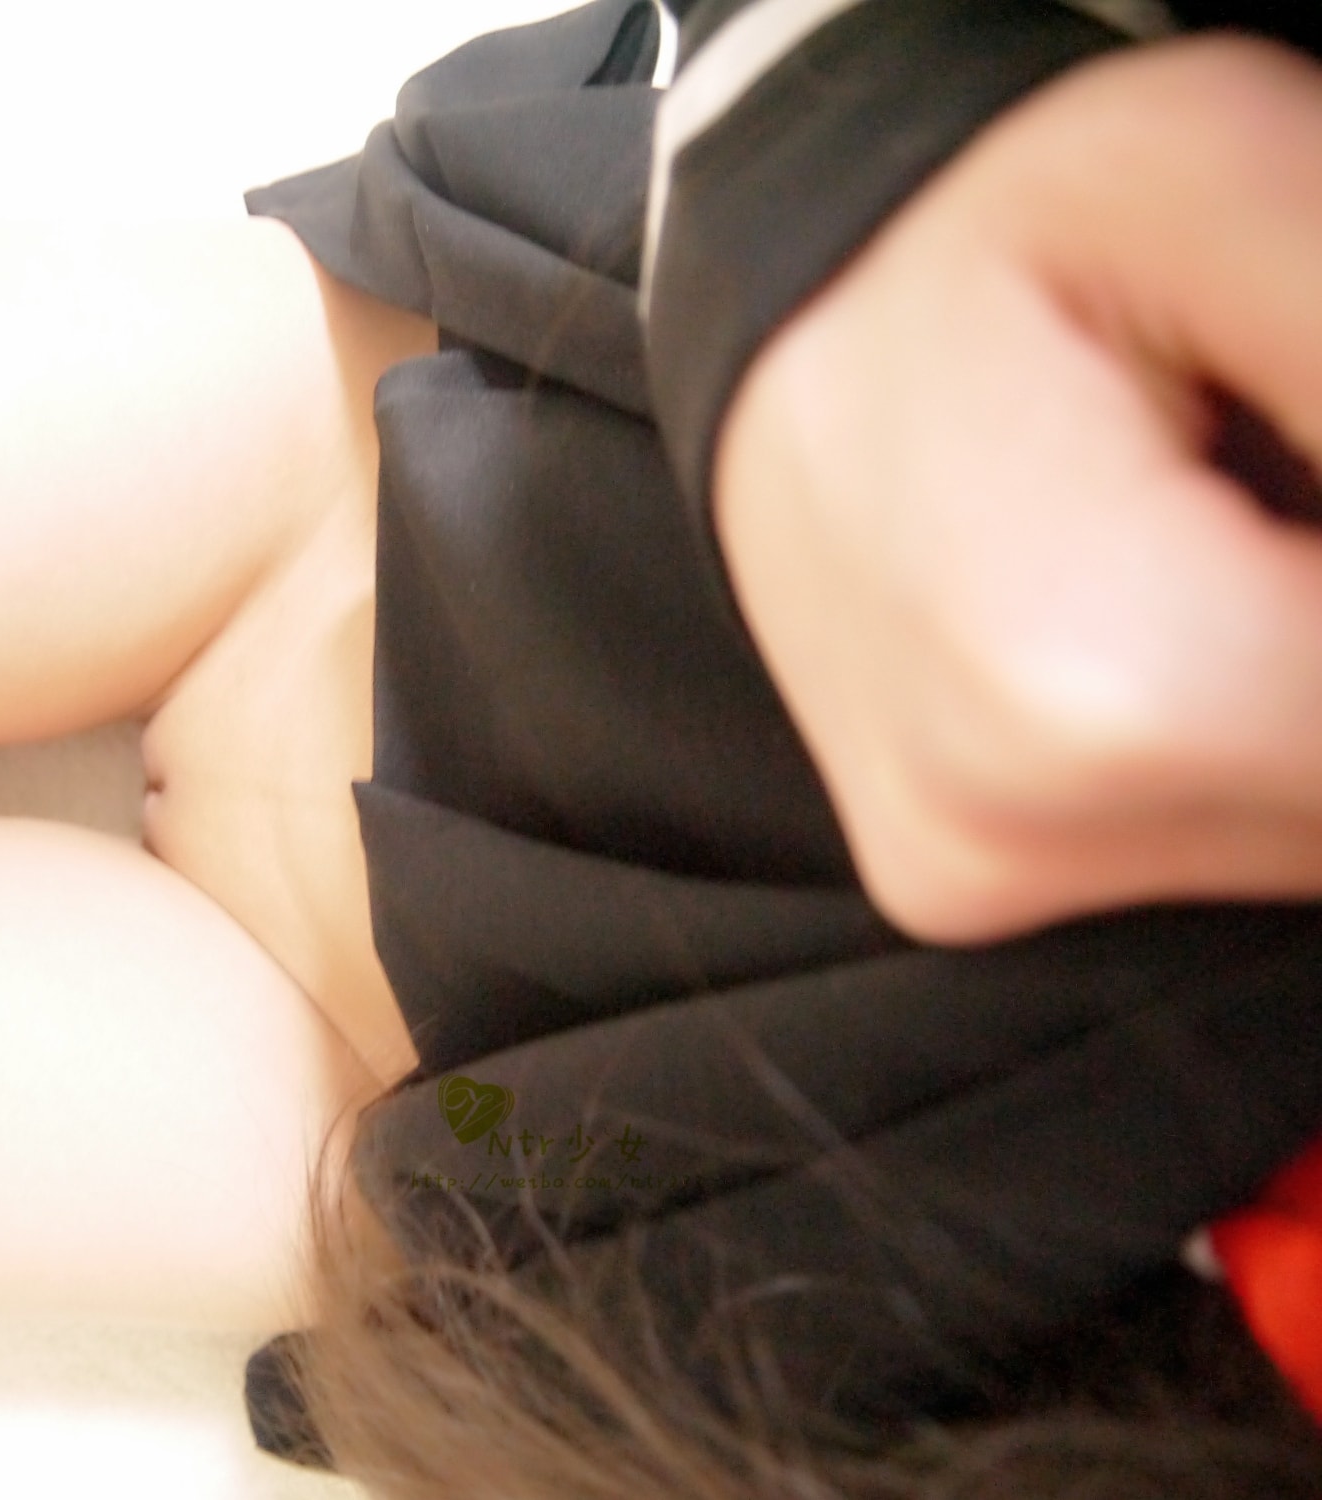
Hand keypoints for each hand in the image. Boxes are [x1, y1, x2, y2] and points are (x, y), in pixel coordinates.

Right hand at [713, 34, 1321, 944]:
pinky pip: (1199, 842)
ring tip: (1228, 529)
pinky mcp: (956, 875)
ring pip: (1301, 834)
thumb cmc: (994, 232)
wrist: (787, 323)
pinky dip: (1244, 731)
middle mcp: (1008, 825)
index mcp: (1089, 682)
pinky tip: (1171, 608)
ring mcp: (971, 866)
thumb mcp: (1240, 193)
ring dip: (1310, 681)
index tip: (1306, 462)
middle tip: (1273, 476)